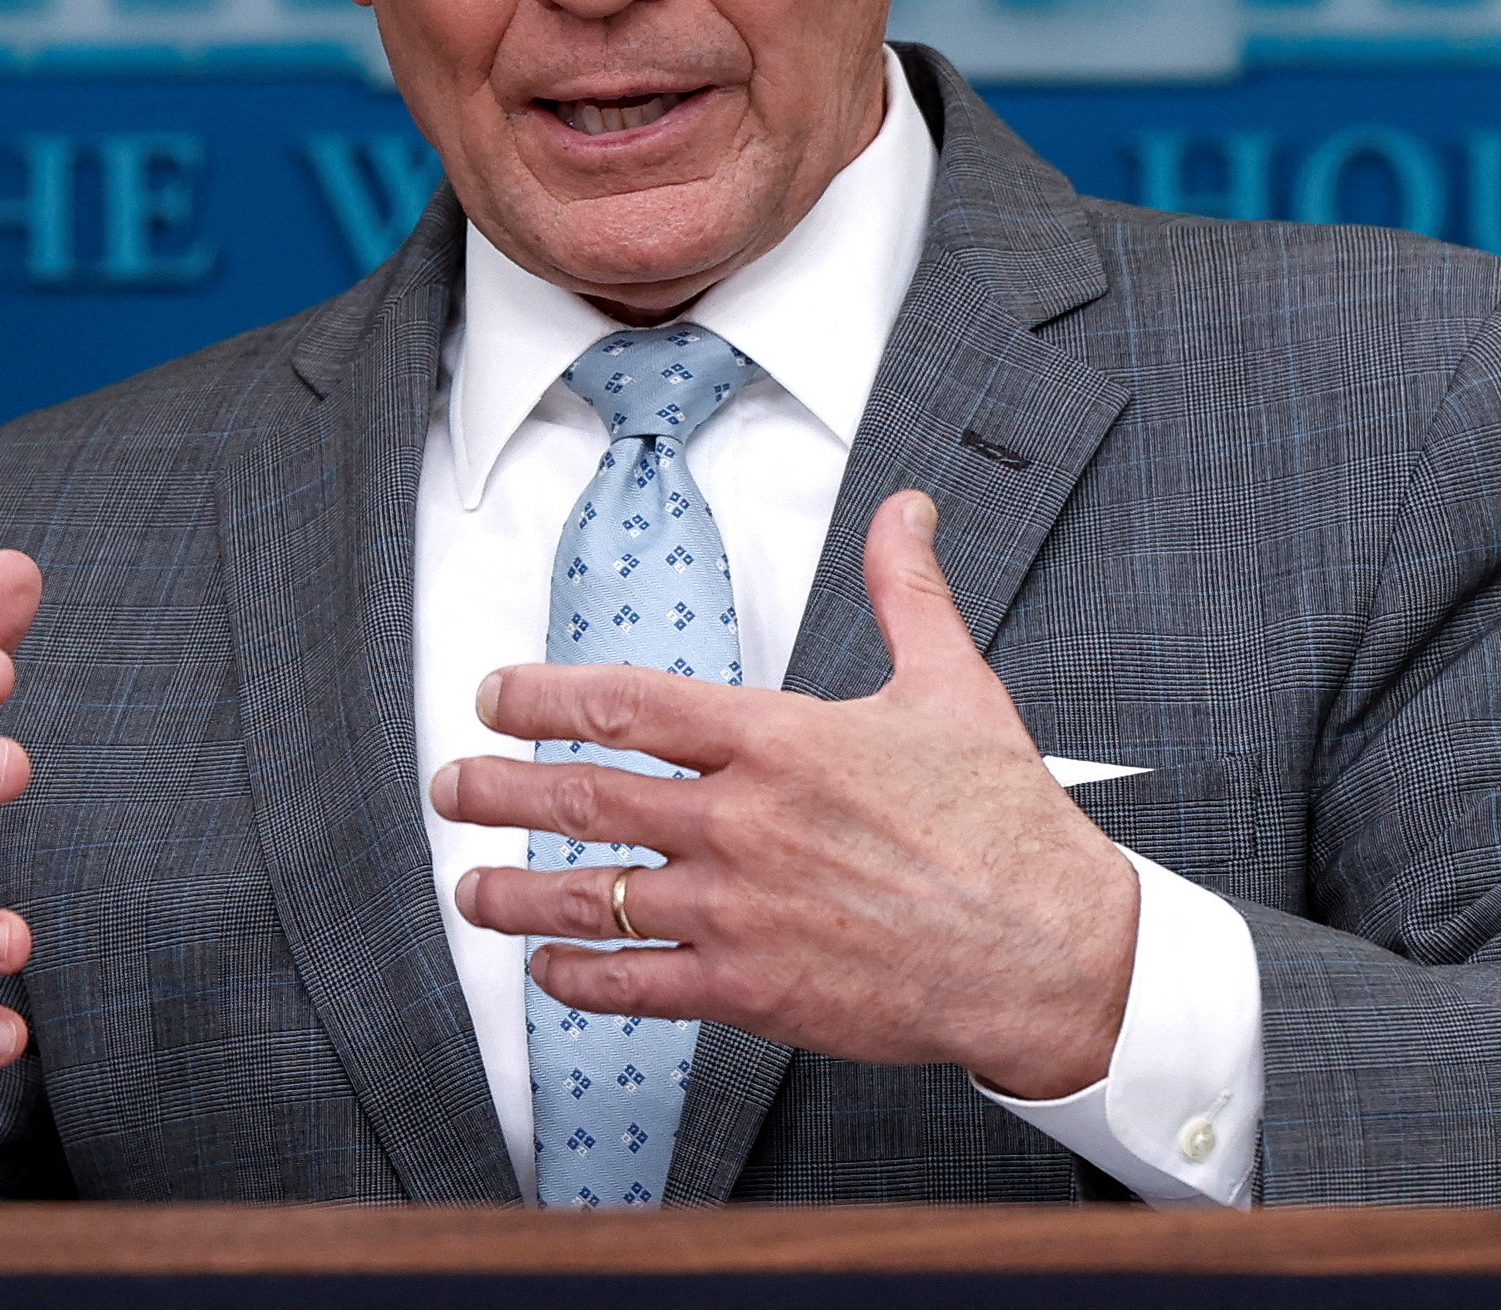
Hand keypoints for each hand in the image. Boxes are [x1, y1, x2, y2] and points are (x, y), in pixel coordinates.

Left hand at [430, 492, 1135, 1098]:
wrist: (1047, 950)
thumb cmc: (1006, 826)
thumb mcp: (953, 685)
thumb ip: (908, 591)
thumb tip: (906, 511)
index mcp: (778, 739)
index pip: (627, 703)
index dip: (544, 697)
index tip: (497, 696)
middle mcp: (742, 821)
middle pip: (585, 795)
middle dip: (501, 787)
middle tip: (453, 784)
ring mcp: (738, 908)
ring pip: (592, 894)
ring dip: (515, 890)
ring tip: (471, 887)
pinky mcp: (750, 988)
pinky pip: (635, 982)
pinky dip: (578, 976)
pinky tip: (549, 969)